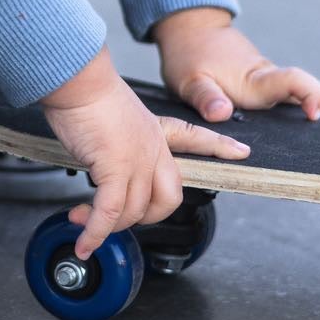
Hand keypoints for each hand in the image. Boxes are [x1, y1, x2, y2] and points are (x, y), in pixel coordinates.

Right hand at [40, 46, 251, 260]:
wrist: (77, 78)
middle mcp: (152, 147)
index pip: (194, 137)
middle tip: (120, 217)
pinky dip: (95, 231)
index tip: (241, 151)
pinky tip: (85, 241)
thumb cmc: (84, 90)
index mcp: (154, 130)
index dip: (218, 146)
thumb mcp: (111, 112)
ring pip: (134, 211)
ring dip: (106, 226)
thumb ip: (115, 137)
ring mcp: (138, 159)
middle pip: (169, 198)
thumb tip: (97, 155)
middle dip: (146, 217)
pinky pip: (109, 212)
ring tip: (82, 220)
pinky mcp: (116, 168)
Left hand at [152, 7, 319, 123]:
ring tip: (311, 145)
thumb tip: (222, 113)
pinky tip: (290, 134)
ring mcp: (268, 81)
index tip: (314, 115)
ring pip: (297, 96)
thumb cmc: (188, 55)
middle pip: (307, 93)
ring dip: (307, 114)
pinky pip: (284, 97)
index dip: (312, 95)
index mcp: (255, 81)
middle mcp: (268, 80)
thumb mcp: (189, 80)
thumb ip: (205, 97)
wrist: (191, 30)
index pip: (295, 81)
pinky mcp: (262, 83)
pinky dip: (292, 111)